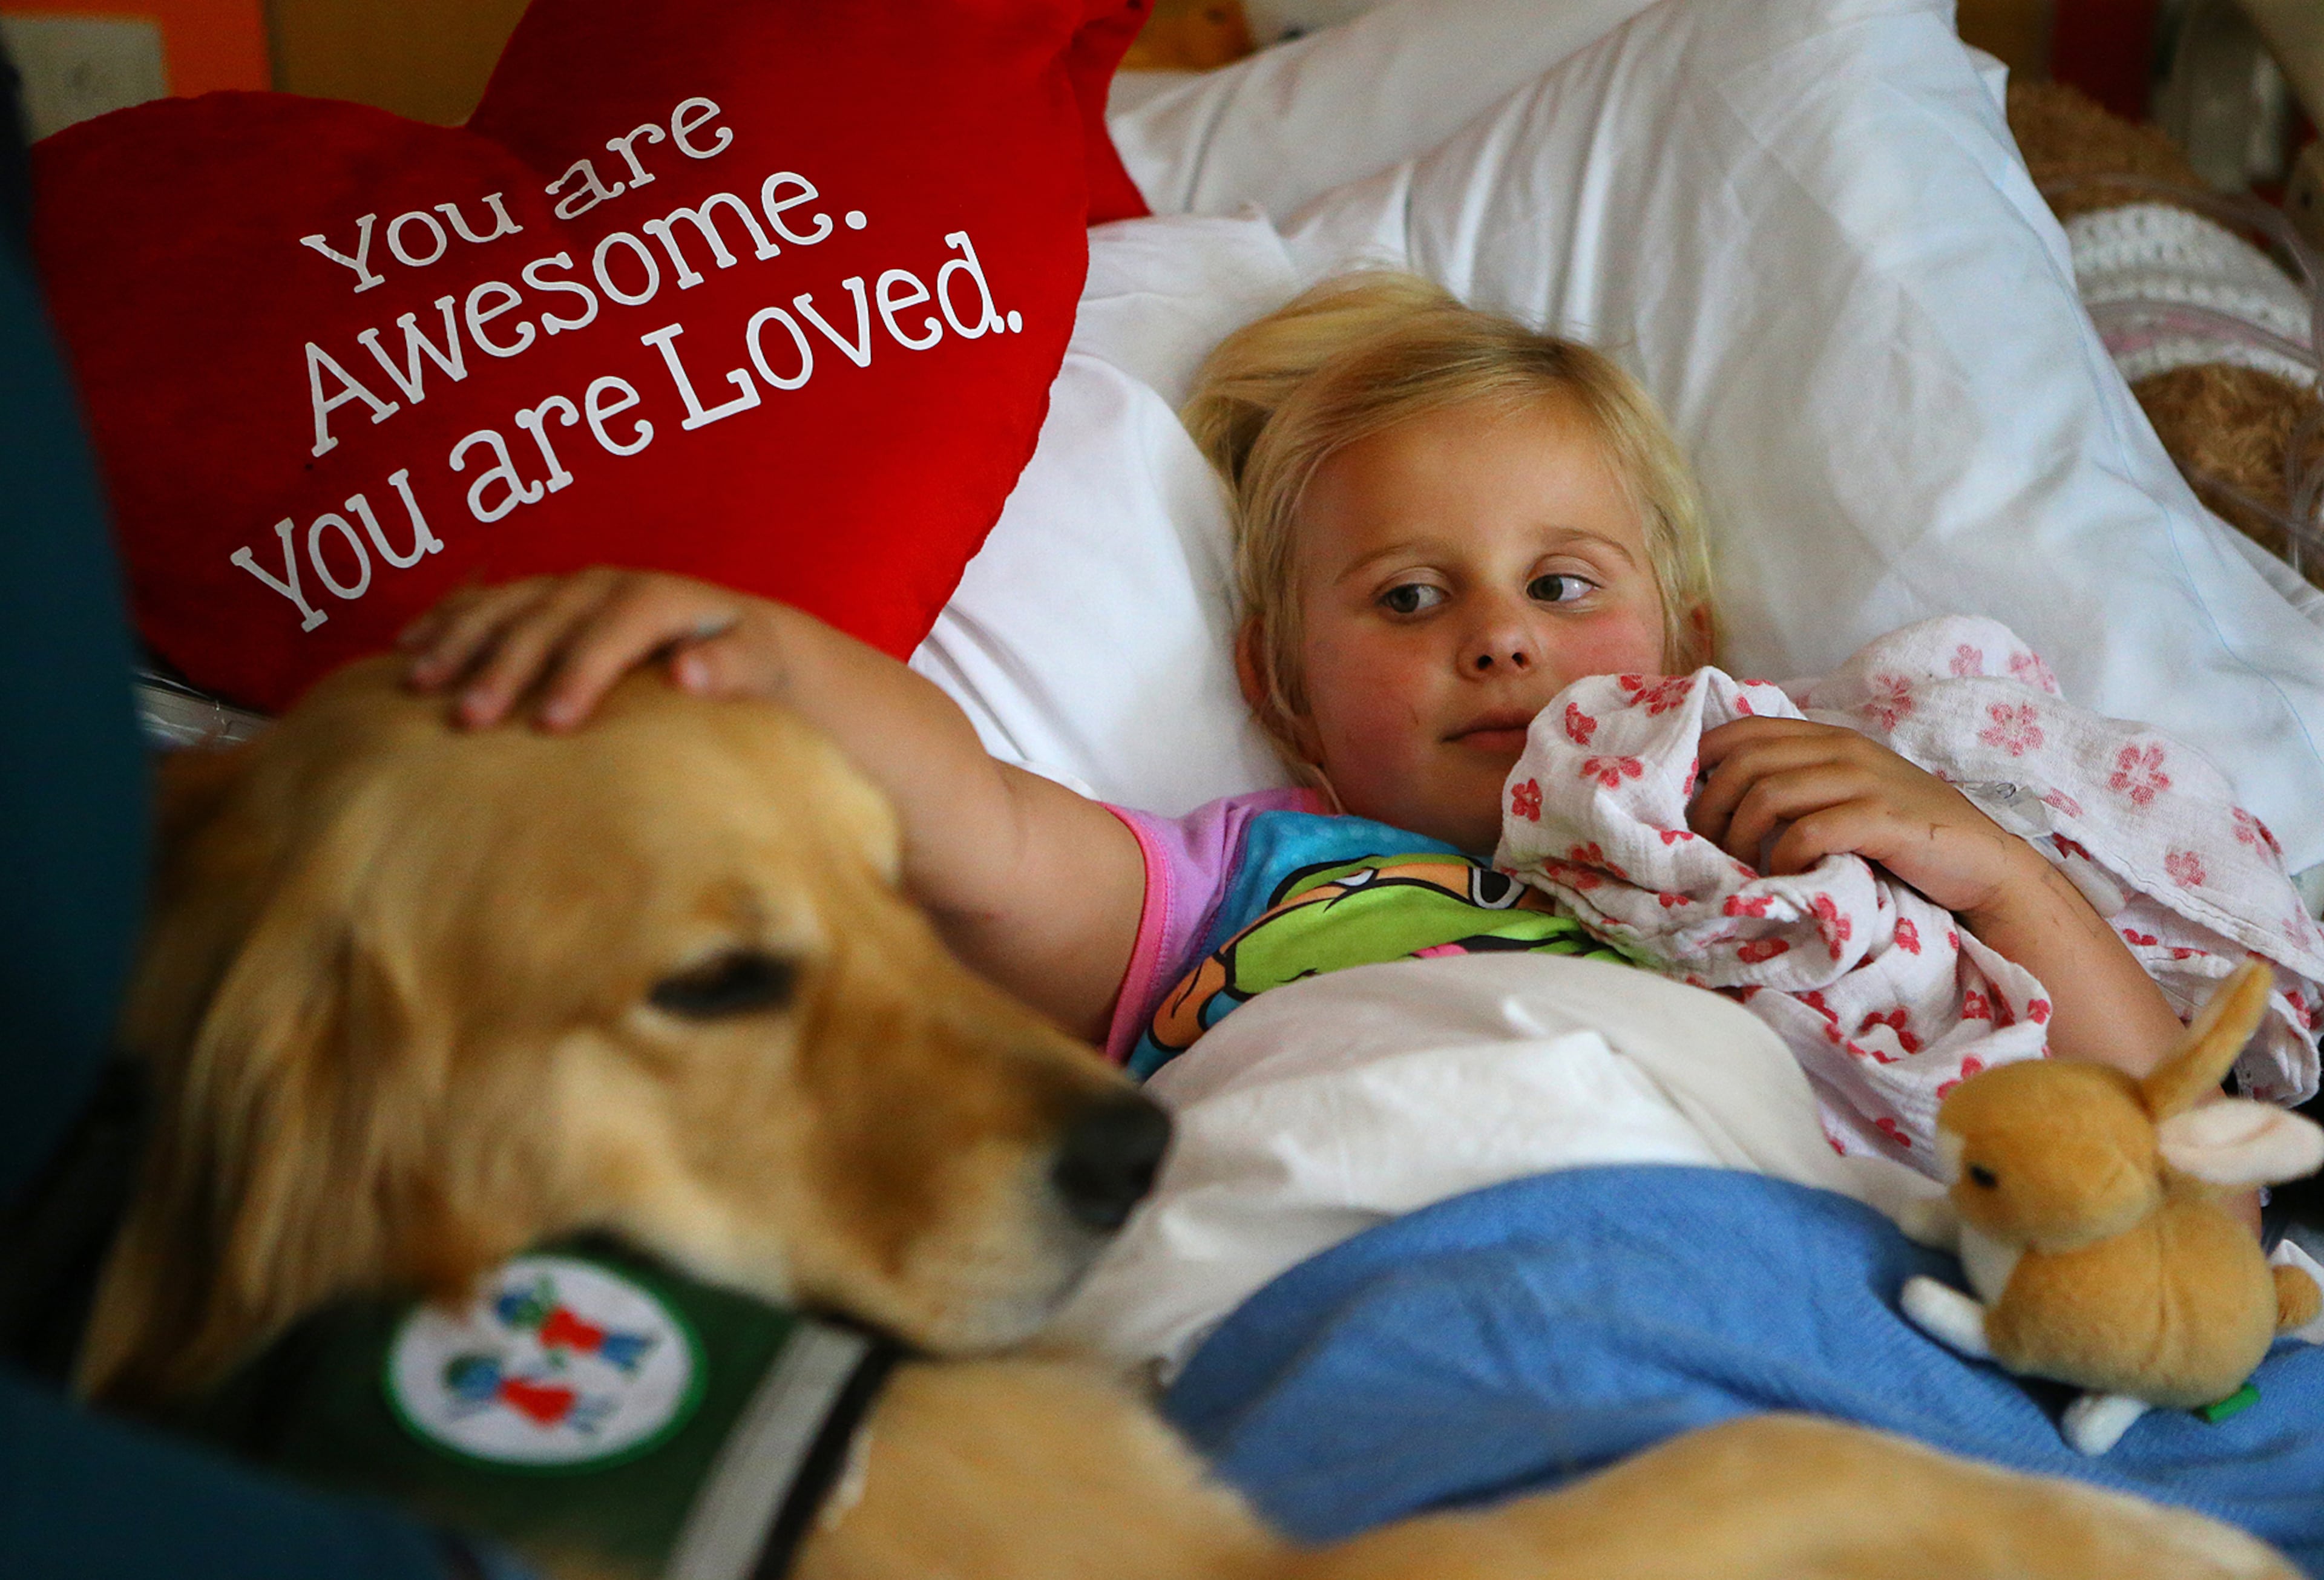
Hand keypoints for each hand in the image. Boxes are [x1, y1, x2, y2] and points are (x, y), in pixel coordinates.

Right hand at [399, 568, 789, 729]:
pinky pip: (486, 603)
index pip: (612, 634)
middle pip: (548, 622)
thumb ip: (730, 665)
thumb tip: (688, 674)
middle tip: (470, 719)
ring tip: (420, 684)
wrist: (734, 626)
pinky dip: (445, 621)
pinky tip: (405, 648)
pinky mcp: (545, 597)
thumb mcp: (757, 659)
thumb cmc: (746, 655)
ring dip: (459, 642)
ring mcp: (569, 587)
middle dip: (506, 668)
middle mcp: (605, 584)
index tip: (551, 724)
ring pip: (506, 607)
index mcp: (656, 598)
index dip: (580, 674)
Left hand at [1688, 717, 2032, 918]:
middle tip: (1704, 849)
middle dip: (1710, 809)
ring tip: (1740, 870)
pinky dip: (1784, 860)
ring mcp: (1864, 782)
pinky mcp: (1882, 821)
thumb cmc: (1903, 835)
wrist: (1979, 862)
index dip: (1702, 760)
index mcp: (1828, 739)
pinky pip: (1808, 833)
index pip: (1744, 730)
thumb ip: (1799, 784)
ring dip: (1740, 839)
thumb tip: (1726, 800)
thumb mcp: (1846, 794)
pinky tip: (1787, 878)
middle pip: (1745, 764)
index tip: (1685, 802)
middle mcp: (1842, 751)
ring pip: (1768, 795)